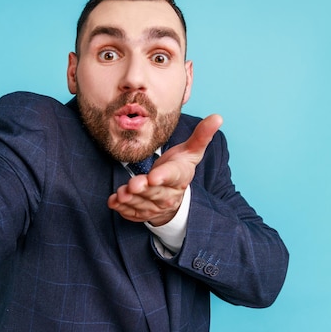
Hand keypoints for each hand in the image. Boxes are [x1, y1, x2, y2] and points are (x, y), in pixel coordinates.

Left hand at [108, 114, 222, 225]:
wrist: (174, 193)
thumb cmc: (179, 167)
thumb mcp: (191, 151)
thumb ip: (201, 135)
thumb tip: (217, 117)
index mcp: (179, 176)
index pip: (172, 176)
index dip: (163, 176)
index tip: (154, 176)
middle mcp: (169, 194)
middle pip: (155, 193)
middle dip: (143, 190)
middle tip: (133, 185)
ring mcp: (157, 206)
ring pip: (142, 205)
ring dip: (131, 200)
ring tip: (121, 193)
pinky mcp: (144, 213)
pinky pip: (133, 214)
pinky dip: (122, 210)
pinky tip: (113, 202)